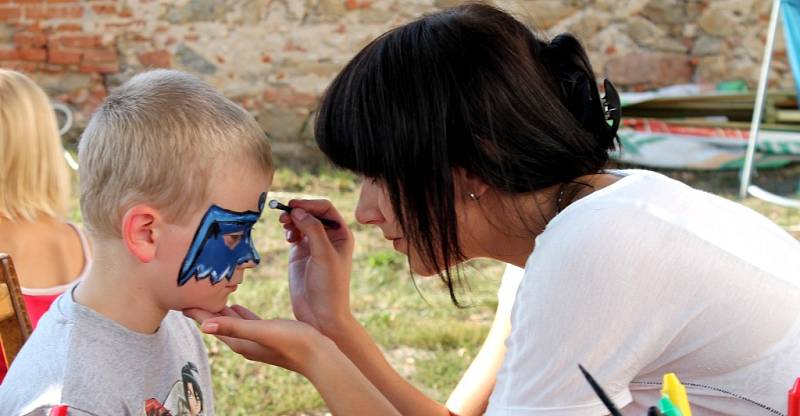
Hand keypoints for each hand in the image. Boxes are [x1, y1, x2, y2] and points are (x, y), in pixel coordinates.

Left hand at [183, 305, 325, 373]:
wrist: (319, 355)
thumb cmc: (293, 342)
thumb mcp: (262, 331)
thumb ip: (235, 327)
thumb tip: (204, 325)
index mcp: (240, 342)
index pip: (211, 326)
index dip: (197, 313)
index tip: (181, 299)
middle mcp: (245, 343)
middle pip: (218, 324)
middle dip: (204, 311)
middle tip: (190, 293)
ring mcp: (256, 340)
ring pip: (231, 323)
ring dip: (220, 311)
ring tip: (209, 297)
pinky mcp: (268, 335)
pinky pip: (246, 322)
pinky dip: (237, 314)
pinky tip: (237, 306)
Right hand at [279, 199, 356, 334]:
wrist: (320, 314)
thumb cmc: (329, 286)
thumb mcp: (324, 255)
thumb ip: (313, 230)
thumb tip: (298, 210)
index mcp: (342, 234)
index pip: (325, 209)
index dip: (310, 204)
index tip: (294, 206)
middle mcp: (328, 237)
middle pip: (312, 212)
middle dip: (298, 210)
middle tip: (284, 215)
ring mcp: (313, 244)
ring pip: (301, 221)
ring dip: (291, 219)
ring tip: (284, 224)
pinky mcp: (300, 253)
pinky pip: (294, 233)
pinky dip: (288, 230)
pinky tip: (287, 236)